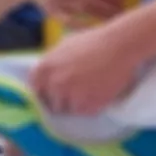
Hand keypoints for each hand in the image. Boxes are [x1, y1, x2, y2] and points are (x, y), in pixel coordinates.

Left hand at [29, 25, 145, 115]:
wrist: (120, 45)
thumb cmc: (92, 42)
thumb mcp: (63, 46)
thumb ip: (50, 63)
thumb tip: (43, 78)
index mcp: (44, 69)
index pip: (35, 90)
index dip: (46, 92)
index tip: (54, 93)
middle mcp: (54, 85)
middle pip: (51, 104)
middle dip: (62, 100)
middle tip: (77, 91)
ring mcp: (71, 96)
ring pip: (68, 110)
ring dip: (77, 105)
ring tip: (90, 91)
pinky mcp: (88, 105)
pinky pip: (85, 113)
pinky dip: (92, 107)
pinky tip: (99, 93)